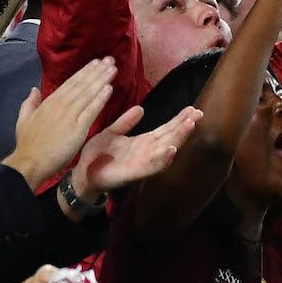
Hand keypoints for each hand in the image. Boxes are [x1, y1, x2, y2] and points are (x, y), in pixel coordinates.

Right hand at [3, 58, 116, 189]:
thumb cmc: (28, 144)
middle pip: (82, 85)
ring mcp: (69, 116)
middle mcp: (60, 105)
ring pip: (88, 94)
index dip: (85, 72)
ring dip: (102, 80)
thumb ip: (30, 103)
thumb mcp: (24, 119)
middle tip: (110, 59)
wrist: (29, 162)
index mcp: (49, 103)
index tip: (96, 62)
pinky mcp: (77, 128)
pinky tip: (109, 89)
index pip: (70, 83)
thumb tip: (34, 89)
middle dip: (97, 71)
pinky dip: (100, 99)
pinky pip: (91, 110)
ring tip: (113, 69)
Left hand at [67, 104, 202, 216]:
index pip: (165, 129)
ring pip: (166, 149)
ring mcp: (143, 162)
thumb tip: (141, 108)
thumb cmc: (97, 155)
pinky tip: (172, 150)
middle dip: (185, 126)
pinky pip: (152, 166)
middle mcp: (148, 151)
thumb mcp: (111, 133)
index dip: (179, 119)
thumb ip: (125, 122)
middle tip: (199, 113)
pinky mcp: (135, 173)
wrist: (82, 175)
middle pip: (170, 137)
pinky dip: (163, 159)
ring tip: (190, 125)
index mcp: (143, 142)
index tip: (192, 108)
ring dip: (179, 138)